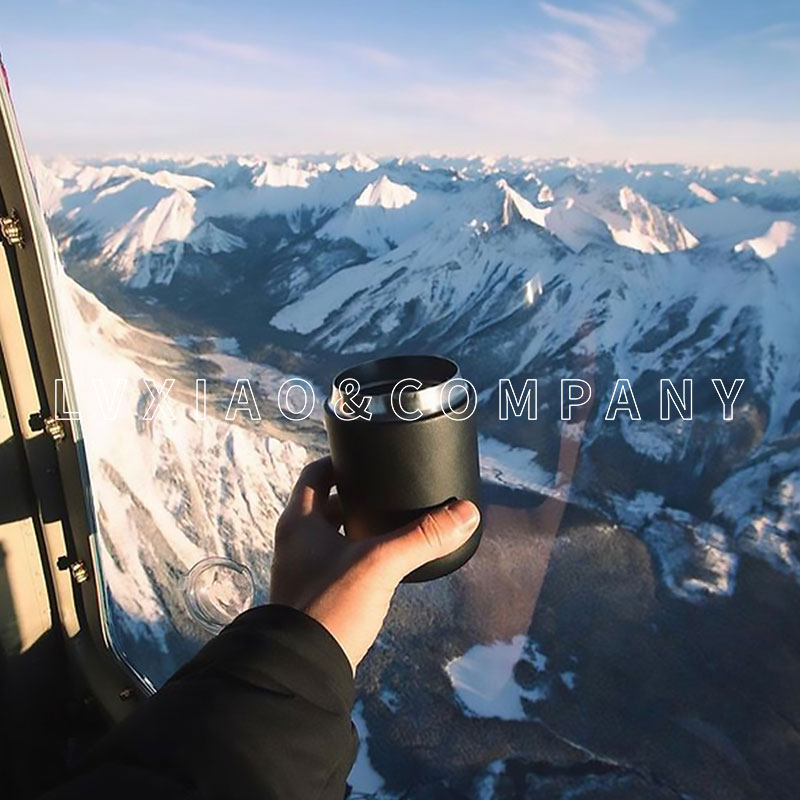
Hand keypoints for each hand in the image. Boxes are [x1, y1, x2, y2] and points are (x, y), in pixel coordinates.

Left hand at [269, 457, 480, 672]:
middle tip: (390, 492)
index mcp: (299, 521)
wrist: (303, 671)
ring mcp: (304, 570)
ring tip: (394, 524)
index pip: (316, 473)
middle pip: (327, 504)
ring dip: (359, 528)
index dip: (340, 461)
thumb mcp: (380, 564)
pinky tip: (385, 563)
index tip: (368, 459)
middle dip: (357, 497)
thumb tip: (466, 513)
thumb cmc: (330, 607)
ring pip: (334, 535)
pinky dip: (359, 555)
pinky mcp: (316, 596)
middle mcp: (296, 541)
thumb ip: (422, 537)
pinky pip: (339, 562)